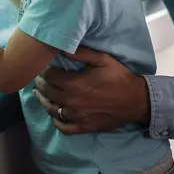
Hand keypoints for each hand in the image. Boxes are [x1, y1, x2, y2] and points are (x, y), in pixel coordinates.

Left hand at [32, 46, 150, 134]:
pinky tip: (53, 114)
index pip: (50, 77)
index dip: (44, 71)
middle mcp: (72, 101)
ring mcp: (77, 116)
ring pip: (52, 110)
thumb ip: (81, 52)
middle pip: (48, 92)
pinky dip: (55, 121)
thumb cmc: (119, 77)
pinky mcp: (84, 127)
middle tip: (37, 78)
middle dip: (41, 84)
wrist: (136, 101)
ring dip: (43, 101)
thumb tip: (61, 47)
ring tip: (39, 94)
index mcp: (75, 84)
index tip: (42, 67)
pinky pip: (63, 127)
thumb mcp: (102, 59)